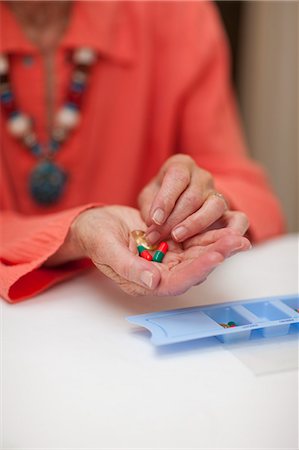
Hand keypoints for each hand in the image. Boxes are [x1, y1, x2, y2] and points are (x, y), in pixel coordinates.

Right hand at [46, 205, 250, 295]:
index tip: (215, 255)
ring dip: (217, 245)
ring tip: (238, 235)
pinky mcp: (170, 245)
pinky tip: (225, 227)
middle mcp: (159, 274)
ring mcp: (166, 259)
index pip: (176, 282)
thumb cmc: (95, 237)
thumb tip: (153, 282)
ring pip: (196, 255)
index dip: (197, 270)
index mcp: (143, 282)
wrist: (94, 224)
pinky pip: (193, 242)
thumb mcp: (107, 250)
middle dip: (215, 255)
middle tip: (237, 241)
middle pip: (193, 269)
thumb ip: (129, 267)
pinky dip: (208, 235)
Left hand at [138, 154, 248, 243]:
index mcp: (181, 165)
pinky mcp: (230, 212)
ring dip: (194, 225)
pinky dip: (233, 230)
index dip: (166, 199)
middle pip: (193, 196)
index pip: (177, 176)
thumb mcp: (148, 198)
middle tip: (156, 236)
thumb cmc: (160, 200)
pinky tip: (220, 242)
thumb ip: (150, 208)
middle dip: (173, 219)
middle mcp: (203, 176)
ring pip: (214, 207)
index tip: (154, 219)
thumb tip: (153, 224)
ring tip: (177, 238)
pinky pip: (239, 219)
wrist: (177, 206)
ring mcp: (218, 193)